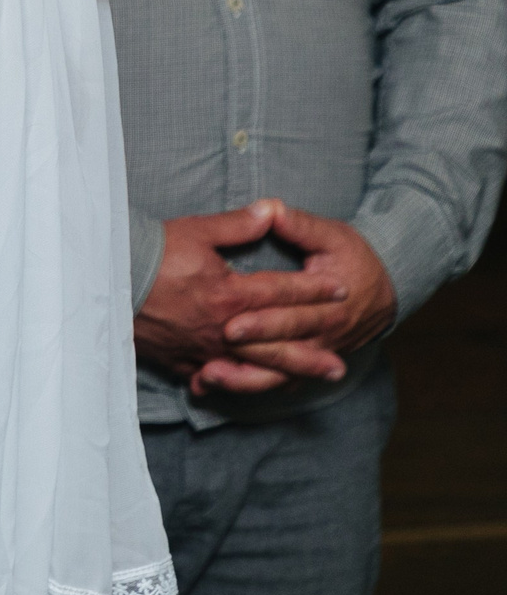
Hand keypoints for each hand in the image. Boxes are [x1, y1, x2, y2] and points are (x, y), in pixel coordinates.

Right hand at [134, 202, 347, 394]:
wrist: (103, 275)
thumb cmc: (150, 252)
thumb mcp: (197, 231)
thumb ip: (238, 226)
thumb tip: (272, 211)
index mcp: (231, 295)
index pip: (282, 292)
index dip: (315, 290)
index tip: (342, 291)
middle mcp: (223, 328)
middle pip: (277, 343)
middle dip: (311, 352)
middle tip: (340, 365)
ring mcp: (202, 348)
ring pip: (252, 366)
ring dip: (284, 373)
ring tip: (309, 380)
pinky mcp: (179, 358)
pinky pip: (210, 376)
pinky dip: (228, 383)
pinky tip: (242, 385)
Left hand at [187, 201, 396, 394]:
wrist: (388, 289)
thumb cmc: (354, 258)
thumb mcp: (333, 236)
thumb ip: (299, 225)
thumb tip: (270, 208)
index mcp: (329, 305)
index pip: (291, 317)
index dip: (261, 323)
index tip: (229, 325)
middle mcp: (323, 335)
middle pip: (281, 351)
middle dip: (246, 355)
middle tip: (208, 356)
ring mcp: (316, 353)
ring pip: (279, 375)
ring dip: (243, 380)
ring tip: (206, 378)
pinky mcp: (306, 363)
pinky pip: (277, 381)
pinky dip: (247, 385)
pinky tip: (211, 385)